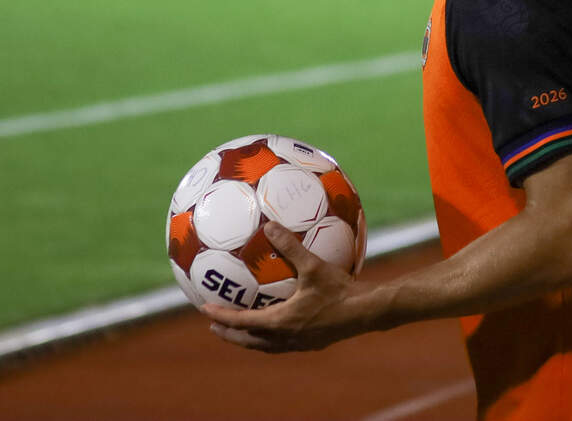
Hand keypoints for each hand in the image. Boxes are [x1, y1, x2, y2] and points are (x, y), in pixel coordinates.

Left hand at [201, 221, 366, 352]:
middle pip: (249, 341)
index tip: (204, 309)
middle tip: (214, 325)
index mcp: (281, 322)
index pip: (242, 322)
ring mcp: (300, 344)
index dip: (221, 316)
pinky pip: (282, 343)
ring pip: (265, 346)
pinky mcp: (312, 343)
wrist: (366, 312)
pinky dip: (269, 337)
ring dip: (248, 338)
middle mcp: (286, 338)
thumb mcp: (313, 265)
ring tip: (239, 330)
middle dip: (230, 333)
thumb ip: (290, 247)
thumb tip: (270, 226)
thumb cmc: (340, 289)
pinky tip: (276, 325)